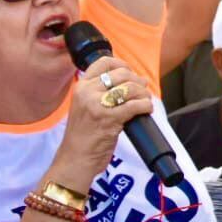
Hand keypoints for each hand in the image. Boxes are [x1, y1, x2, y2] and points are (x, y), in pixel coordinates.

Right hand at [53, 59, 154, 180]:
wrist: (75, 159)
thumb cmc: (83, 135)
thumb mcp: (85, 106)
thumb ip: (100, 92)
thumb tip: (135, 79)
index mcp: (81, 87)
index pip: (104, 62)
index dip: (122, 64)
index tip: (130, 74)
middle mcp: (87, 92)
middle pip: (122, 74)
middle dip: (137, 82)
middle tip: (142, 91)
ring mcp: (98, 105)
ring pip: (131, 88)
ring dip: (144, 94)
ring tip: (145, 101)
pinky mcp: (109, 119)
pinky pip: (135, 105)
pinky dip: (146, 106)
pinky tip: (146, 110)